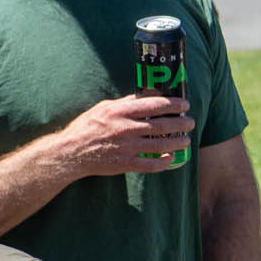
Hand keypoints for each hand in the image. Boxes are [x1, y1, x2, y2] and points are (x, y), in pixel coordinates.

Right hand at [55, 94, 192, 175]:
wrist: (70, 152)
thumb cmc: (87, 127)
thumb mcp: (103, 108)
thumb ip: (125, 103)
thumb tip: (147, 96)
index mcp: (119, 112)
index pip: (153, 105)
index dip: (173, 104)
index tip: (185, 105)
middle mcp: (124, 129)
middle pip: (161, 125)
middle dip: (181, 123)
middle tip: (190, 122)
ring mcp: (125, 148)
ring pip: (160, 145)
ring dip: (177, 142)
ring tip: (186, 139)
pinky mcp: (124, 164)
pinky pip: (150, 165)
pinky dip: (163, 162)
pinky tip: (171, 158)